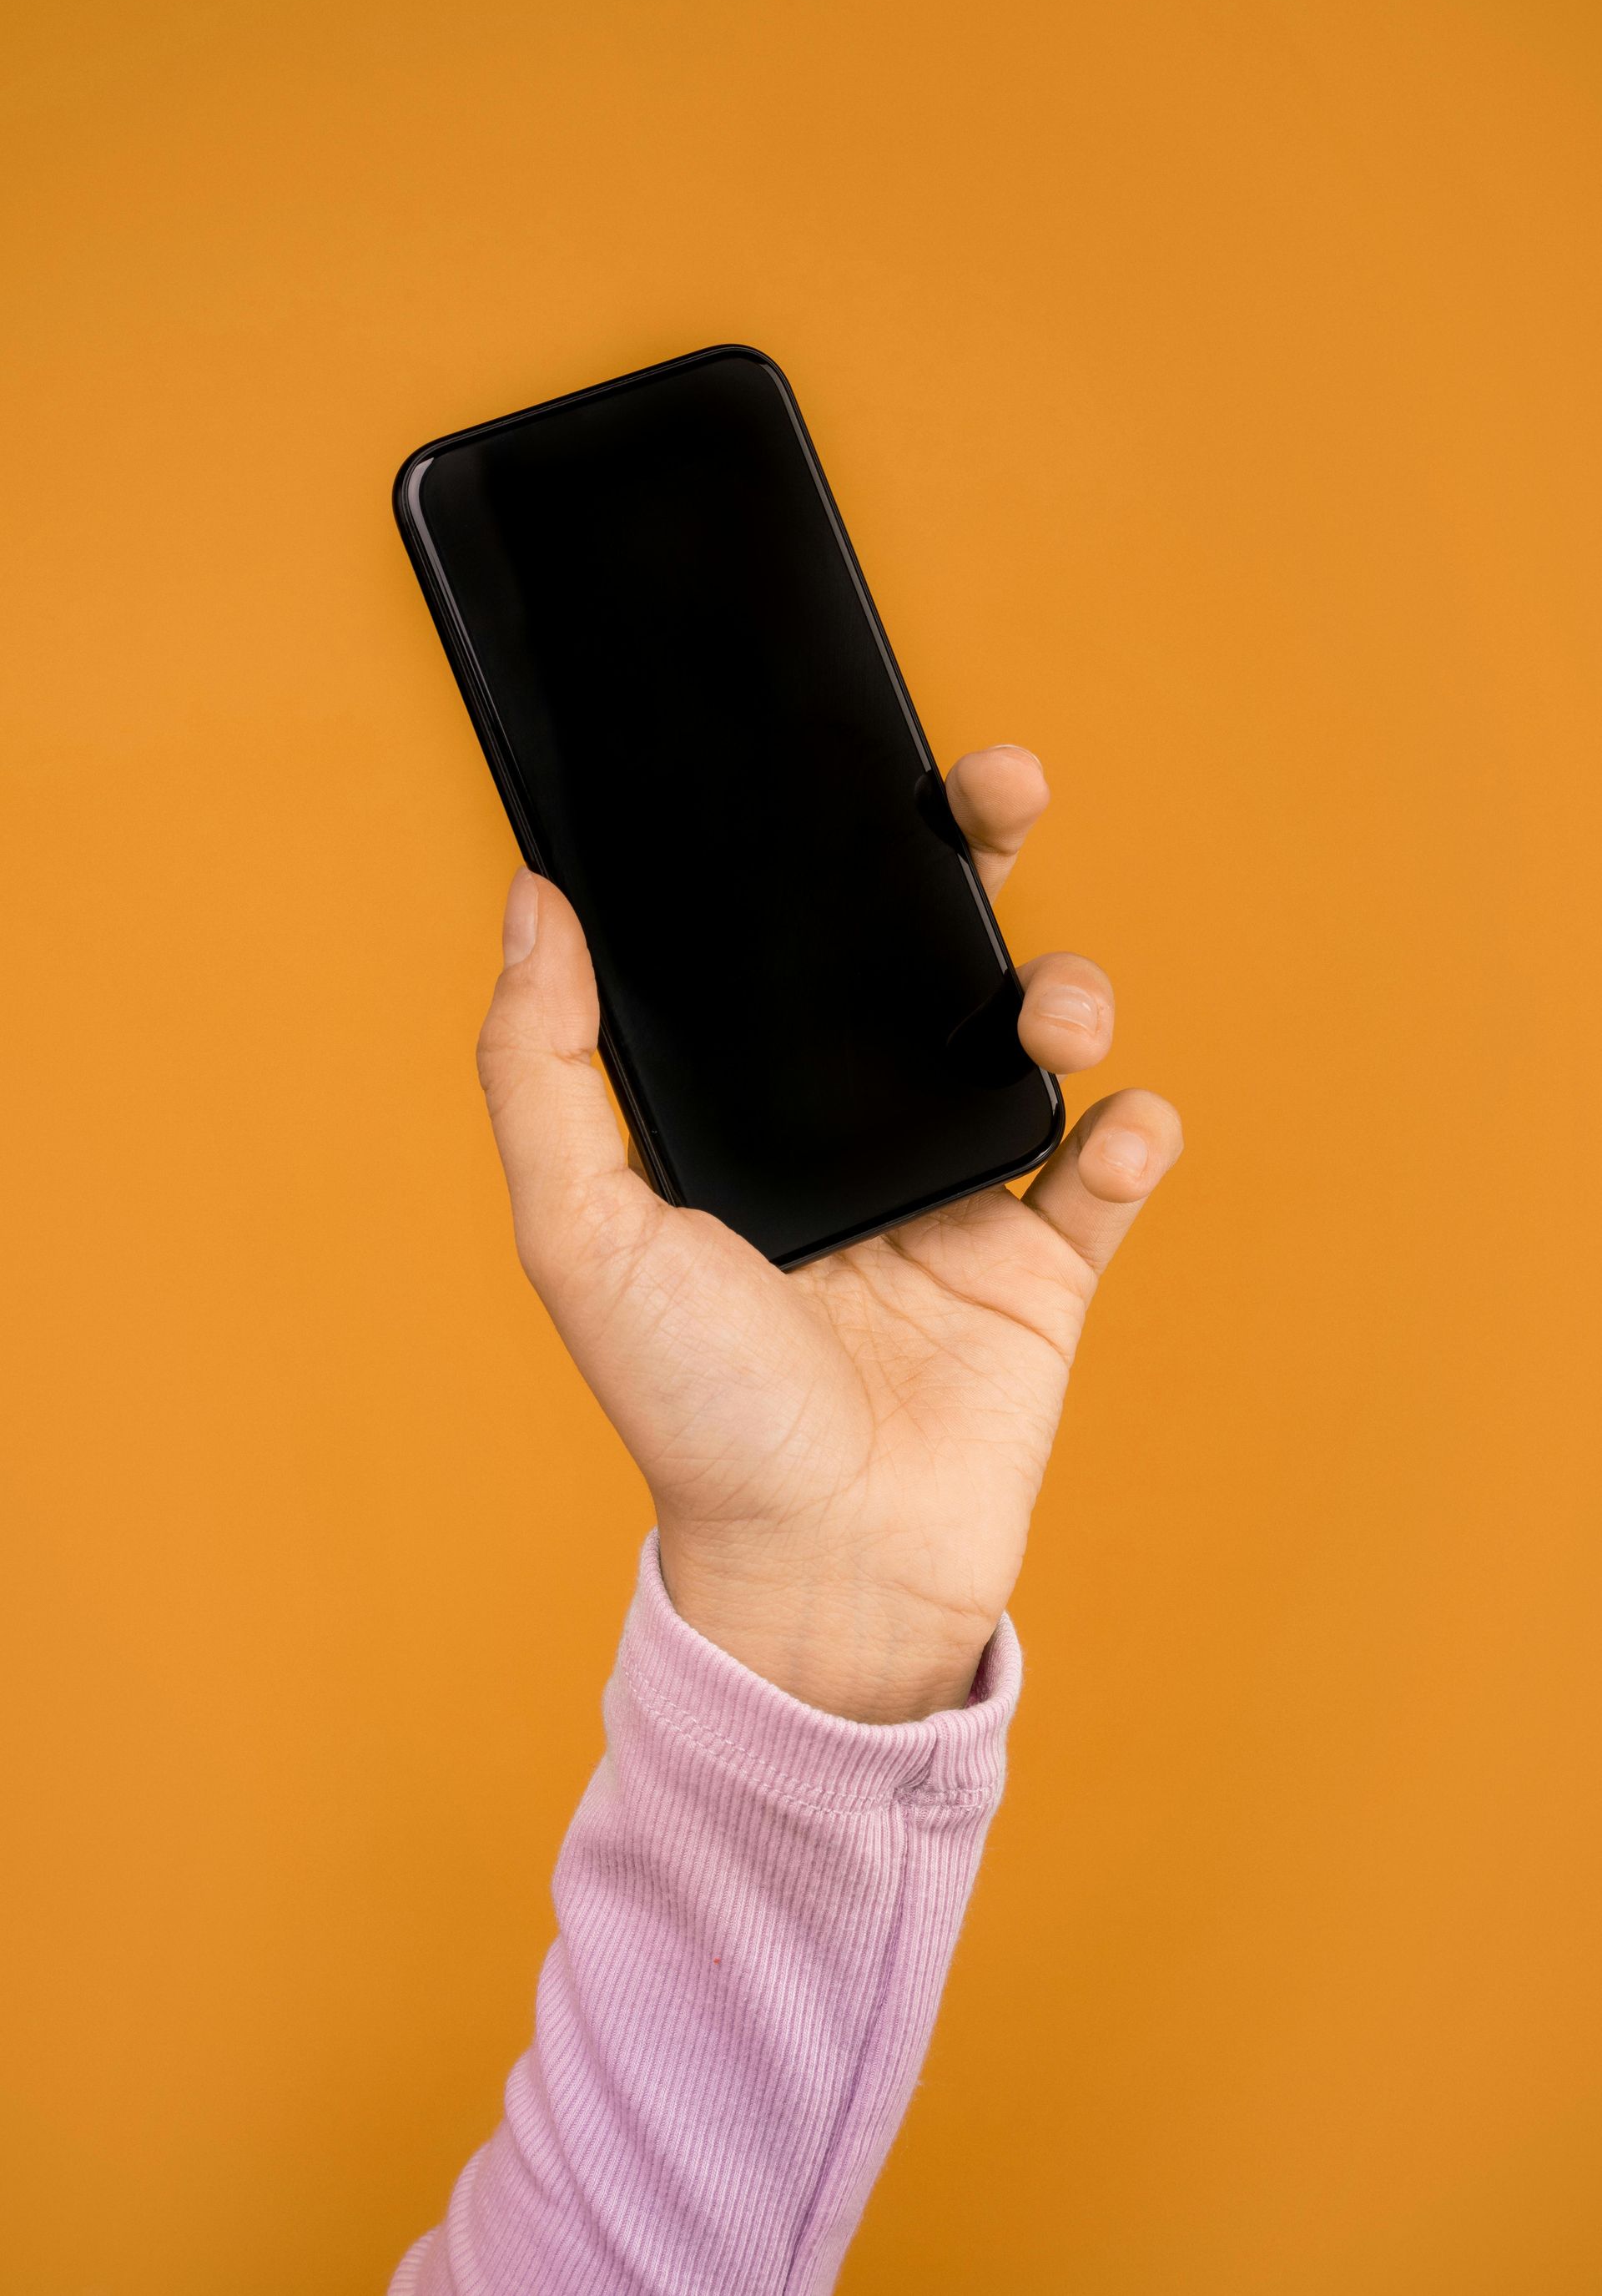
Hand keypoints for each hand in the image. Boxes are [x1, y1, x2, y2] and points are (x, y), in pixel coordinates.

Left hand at [477, 744, 1181, 1721]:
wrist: (821, 1570)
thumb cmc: (689, 1411)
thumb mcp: (581, 1231)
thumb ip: (541, 1066)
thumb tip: (530, 900)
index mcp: (751, 1114)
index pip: (789, 947)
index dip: (826, 848)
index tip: (855, 759)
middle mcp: (854, 1137)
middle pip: (925, 958)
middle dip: (972, 857)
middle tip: (998, 787)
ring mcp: (955, 1202)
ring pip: (1027, 1046)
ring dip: (1061, 990)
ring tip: (1049, 1013)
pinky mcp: (1041, 1275)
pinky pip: (1106, 1176)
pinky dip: (1129, 1135)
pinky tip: (1113, 1126)